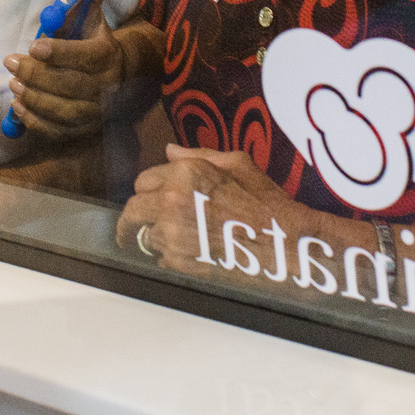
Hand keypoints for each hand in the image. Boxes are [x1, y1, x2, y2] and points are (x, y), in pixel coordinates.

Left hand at [3, 0, 122, 140]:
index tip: (33, 45)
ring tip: (12, 84)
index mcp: (106, 56)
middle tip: (11, 63)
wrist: (118, 76)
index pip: (84, 57)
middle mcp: (104, 88)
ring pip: (62, 111)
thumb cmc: (95, 41)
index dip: (59, 52)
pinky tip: (18, 107)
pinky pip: (57, 131)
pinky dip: (36, 122)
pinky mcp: (81, 130)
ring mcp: (93, 113)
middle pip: (69, 85)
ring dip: (34, 98)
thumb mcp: (95, 16)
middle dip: (36, 75)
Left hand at [118, 145, 320, 274]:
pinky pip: (159, 259)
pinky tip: (191, 251)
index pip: (143, 180)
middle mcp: (171, 202)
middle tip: (141, 223)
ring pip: (144, 237)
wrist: (283, 245)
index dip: (150, 188)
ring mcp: (172, 235)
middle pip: (131, 211)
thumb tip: (169, 152)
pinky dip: (168, 256)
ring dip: (155, 236)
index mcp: (184, 174)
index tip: (153, 197)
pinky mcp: (178, 263)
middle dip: (135, 216)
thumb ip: (198, 156)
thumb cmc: (265, 202)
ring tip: (179, 237)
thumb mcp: (237, 164)